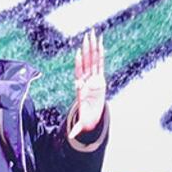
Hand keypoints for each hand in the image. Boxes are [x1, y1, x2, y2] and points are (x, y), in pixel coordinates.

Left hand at [69, 27, 107, 141]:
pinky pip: (100, 64)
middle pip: (87, 62)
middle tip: (86, 36)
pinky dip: (101, 54)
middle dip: (87, 49)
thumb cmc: (86, 117)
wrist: (91, 115)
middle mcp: (87, 80)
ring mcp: (93, 77)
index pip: (80, 73)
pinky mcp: (100, 78)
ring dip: (93, 48)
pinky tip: (101, 43)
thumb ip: (77, 129)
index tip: (78, 53)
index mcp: (82, 88)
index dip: (79, 63)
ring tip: (93, 34)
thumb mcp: (82, 123)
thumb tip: (71, 137)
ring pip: (93, 60)